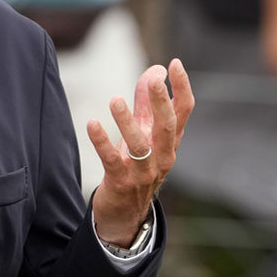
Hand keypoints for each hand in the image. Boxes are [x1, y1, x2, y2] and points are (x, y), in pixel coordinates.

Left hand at [88, 60, 193, 246]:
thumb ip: (147, 102)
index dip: (182, 87)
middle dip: (162, 103)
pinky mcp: (121, 181)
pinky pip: (112, 160)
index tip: (175, 63)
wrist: (126, 213)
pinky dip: (102, 142)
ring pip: (140, 145)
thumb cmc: (137, 166)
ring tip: (114, 100)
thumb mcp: (145, 133)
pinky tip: (92, 124)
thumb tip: (156, 70)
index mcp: (170, 141)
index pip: (184, 111)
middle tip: (155, 81)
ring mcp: (144, 171)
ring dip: (127, 123)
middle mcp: (163, 156)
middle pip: (167, 127)